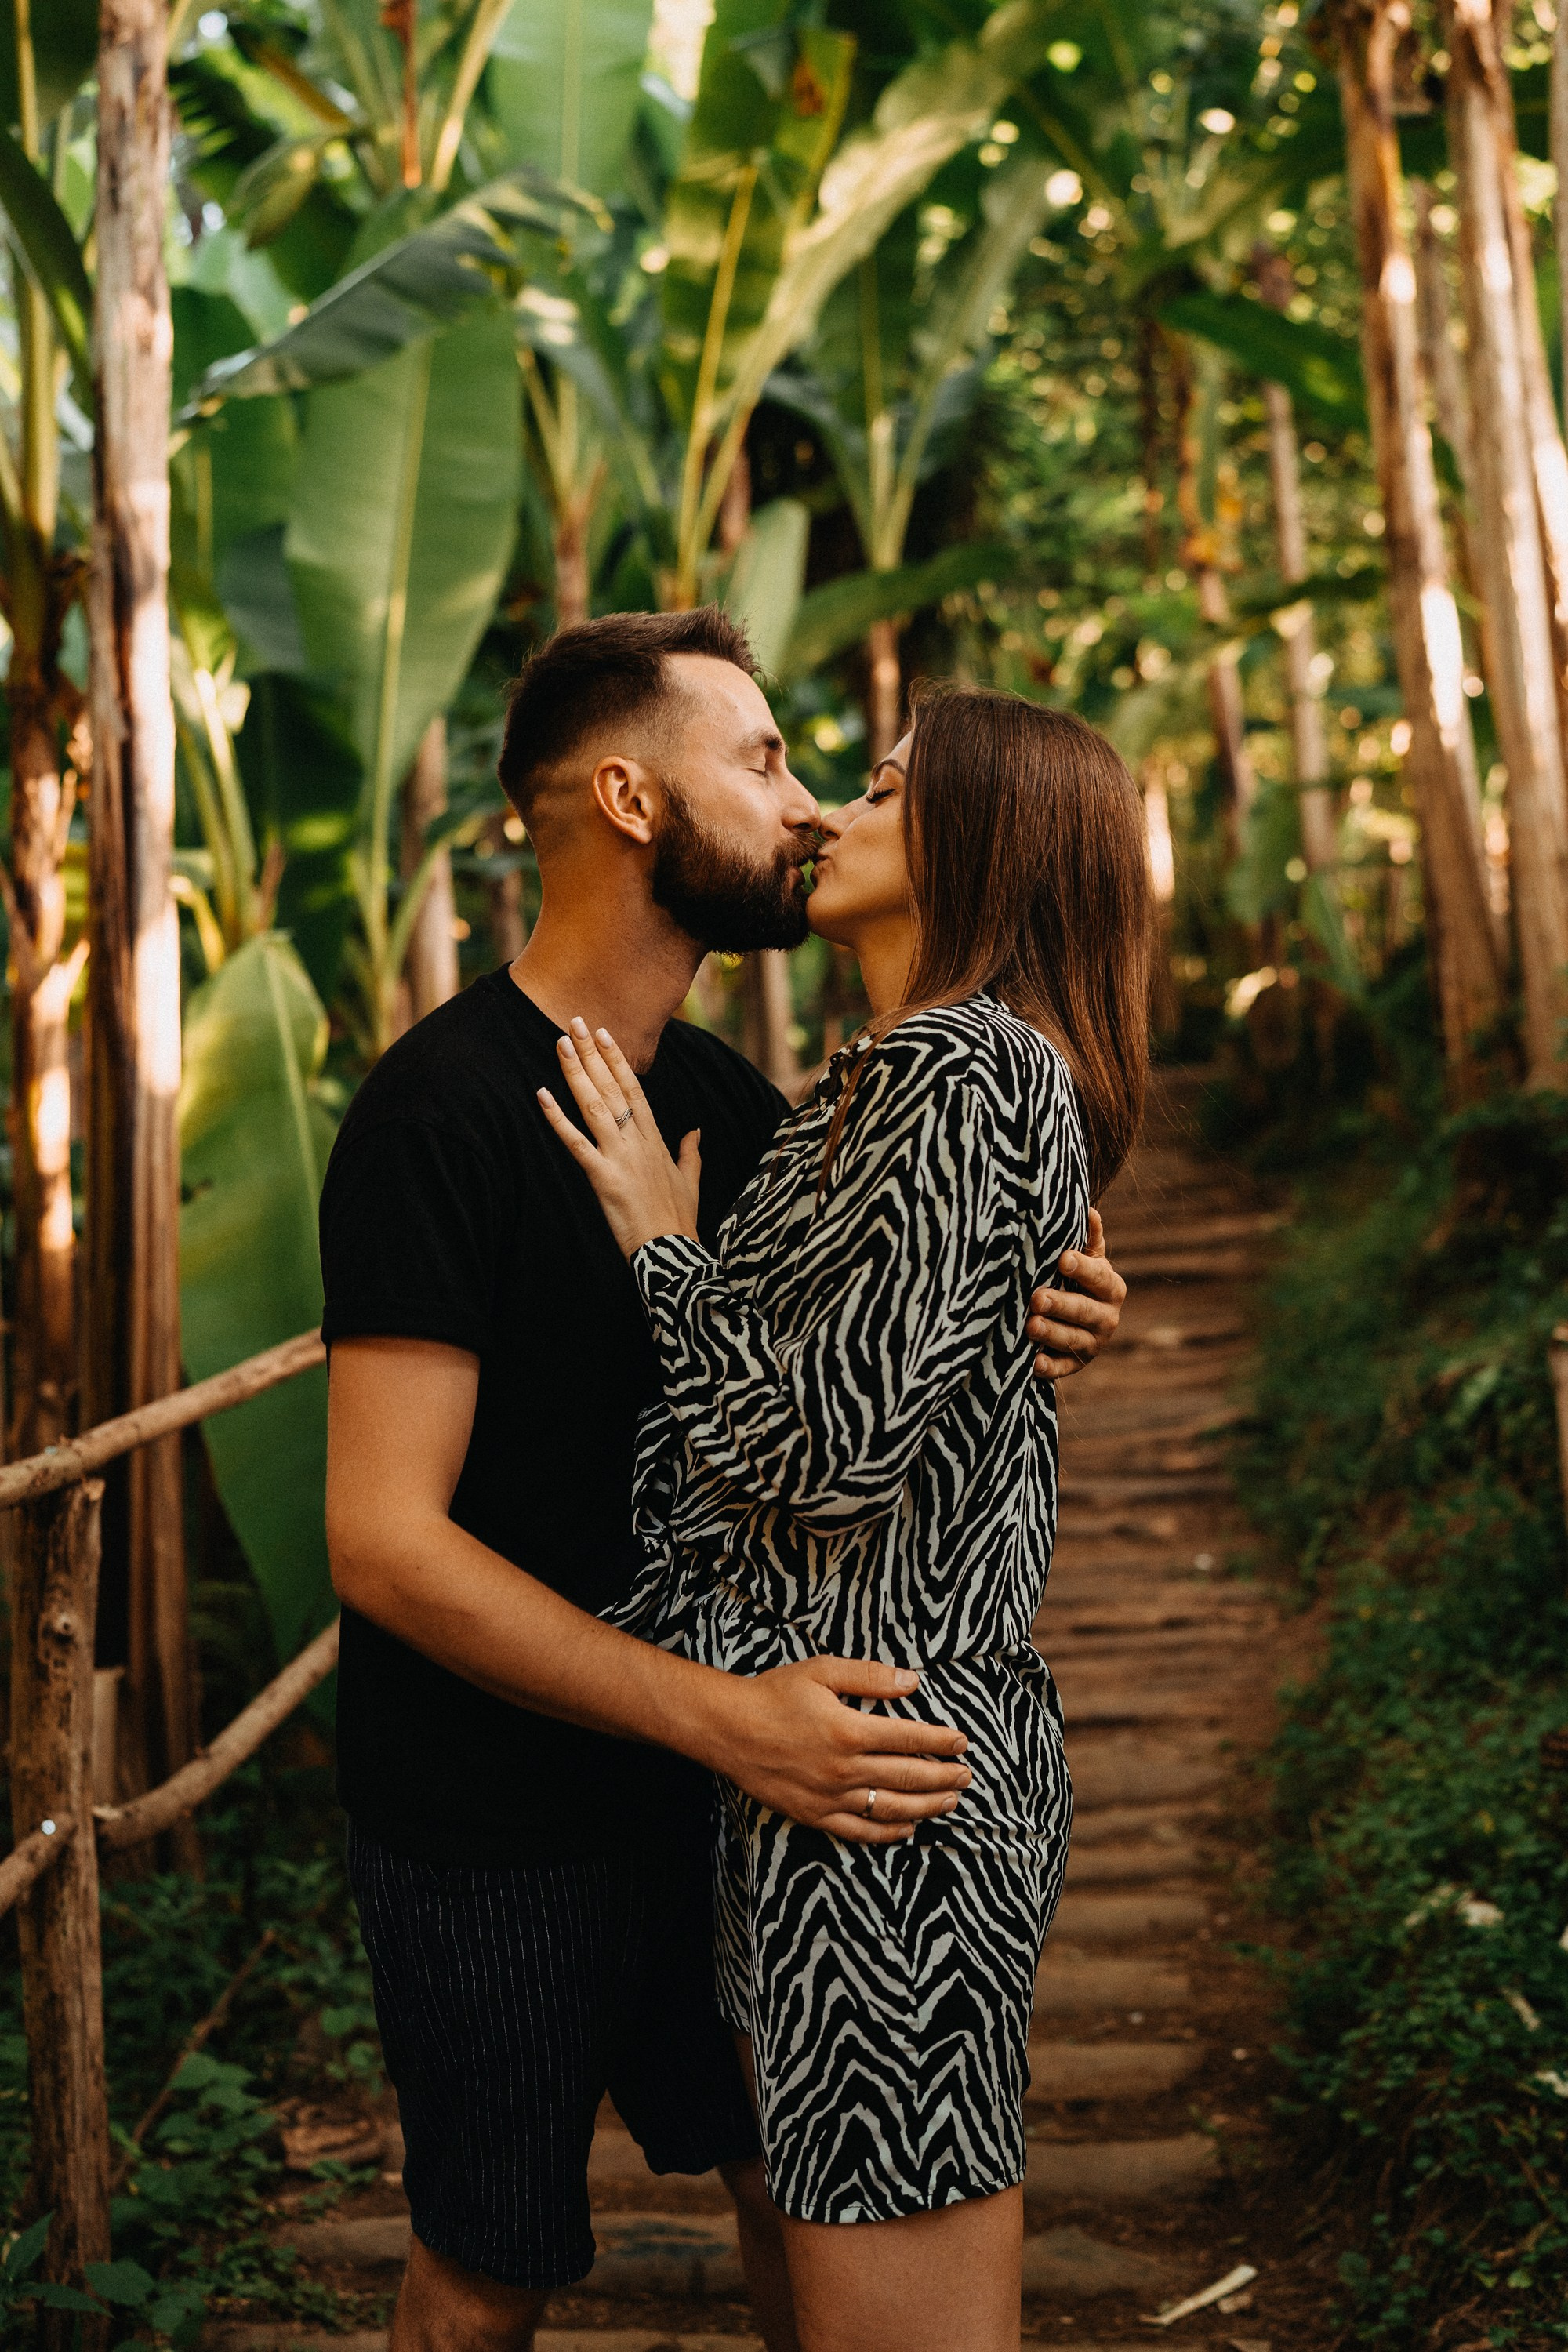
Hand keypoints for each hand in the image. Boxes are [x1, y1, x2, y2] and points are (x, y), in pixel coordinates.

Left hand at [538, 1018, 700, 1257]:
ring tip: (560, 1044)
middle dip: (592, 1054)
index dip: (617, 1059)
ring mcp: (620, 1157)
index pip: (634, 1089)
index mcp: (655, 1140)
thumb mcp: (690, 1180)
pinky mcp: (603, 1177)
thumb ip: (691, 1151)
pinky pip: (576, 1143)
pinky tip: (541, 1095)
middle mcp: (637, 1141)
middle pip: (612, 1088)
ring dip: (575, 1073)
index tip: (603, 1034)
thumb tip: (697, 1130)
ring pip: (594, 1105)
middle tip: (575, 1023)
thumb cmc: (680, 1220)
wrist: (672, 1252)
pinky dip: (557, 1119)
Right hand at [701, 1656, 971, 1845]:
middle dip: (944, 1776)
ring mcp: (830, 1797)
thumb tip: (912, 1682)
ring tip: (950, 1802)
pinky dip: (888, 1834)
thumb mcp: (822, 1670)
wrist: (727, 1729)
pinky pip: (859, 1831)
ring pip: (891, 1808)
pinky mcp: (814, 1815)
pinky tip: (908, 1829)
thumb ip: (870, 1676)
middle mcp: (844, 1768)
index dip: (941, 1741)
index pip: (909, 1738)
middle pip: (908, 1776)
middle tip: (967, 1775)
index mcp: (849, 1730)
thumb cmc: (774, 1694)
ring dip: (927, 1806)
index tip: (962, 1742)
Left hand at [1027, 1208, 1126, 1379]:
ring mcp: (1092, 1344)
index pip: (1100, 1278)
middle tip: (1037, 1297)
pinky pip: (1063, 1369)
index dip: (1084, 1269)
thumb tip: (1089, 1210)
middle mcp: (1107, 1318)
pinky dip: (1050, 1369)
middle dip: (1061, 1305)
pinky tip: (1033, 1364)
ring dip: (1052, 1334)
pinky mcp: (1075, 1365)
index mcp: (1111, 1288)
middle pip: (1085, 1312)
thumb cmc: (1076, 1277)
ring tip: (1030, 1325)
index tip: (1063, 1259)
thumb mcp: (1086, 1257)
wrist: (1076, 1316)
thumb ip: (1088, 1239)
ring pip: (1074, 1341)